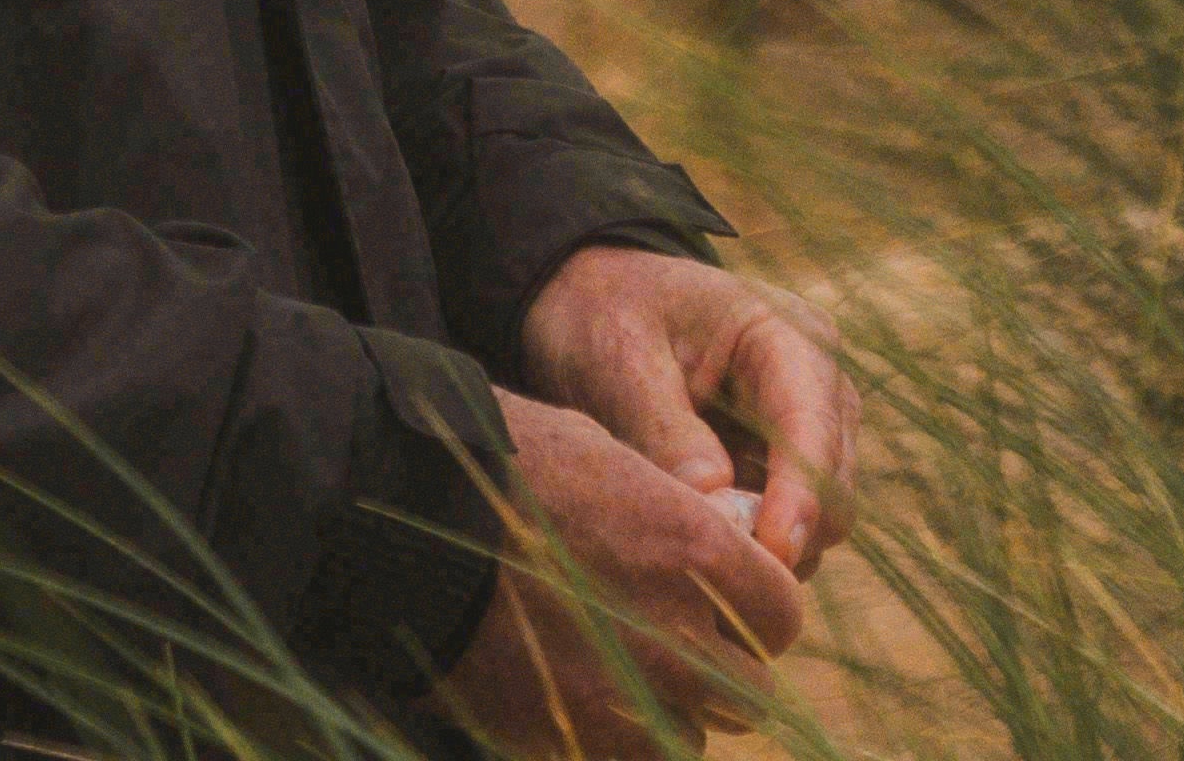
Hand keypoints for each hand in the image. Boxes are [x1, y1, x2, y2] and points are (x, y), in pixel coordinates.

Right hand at [434, 390, 800, 754]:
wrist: (403, 518)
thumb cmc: (497, 464)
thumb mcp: (598, 454)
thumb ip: (667, 507)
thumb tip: (706, 531)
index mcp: (696, 552)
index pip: (780, 614)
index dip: (755, 609)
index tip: (724, 602)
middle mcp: (681, 635)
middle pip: (748, 690)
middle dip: (716, 667)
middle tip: (666, 638)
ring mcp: (632, 698)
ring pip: (695, 733)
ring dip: (668, 707)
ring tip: (613, 666)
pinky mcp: (581, 739)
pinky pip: (637, 758)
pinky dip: (620, 738)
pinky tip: (580, 697)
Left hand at [516, 247, 858, 578]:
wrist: (594, 307)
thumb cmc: (606, 313)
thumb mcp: (619, 355)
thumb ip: (665, 427)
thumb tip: (715, 502)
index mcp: (787, 334)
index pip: (811, 427)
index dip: (799, 497)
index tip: (769, 554)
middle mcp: (817, 386)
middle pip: (832, 488)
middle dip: (781, 532)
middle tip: (706, 559)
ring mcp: (810, 431)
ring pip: (819, 520)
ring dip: (766, 545)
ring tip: (690, 543)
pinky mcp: (787, 469)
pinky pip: (790, 528)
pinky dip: (752, 543)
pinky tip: (697, 536)